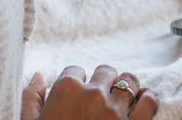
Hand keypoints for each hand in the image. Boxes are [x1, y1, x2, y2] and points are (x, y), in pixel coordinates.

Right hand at [21, 65, 157, 119]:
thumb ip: (31, 99)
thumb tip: (38, 75)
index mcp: (66, 90)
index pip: (75, 71)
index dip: (76, 84)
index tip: (76, 97)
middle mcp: (93, 94)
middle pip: (105, 71)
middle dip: (102, 82)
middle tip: (99, 99)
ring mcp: (116, 110)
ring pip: (129, 81)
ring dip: (126, 87)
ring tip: (121, 98)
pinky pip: (149, 101)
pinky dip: (147, 98)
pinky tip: (141, 102)